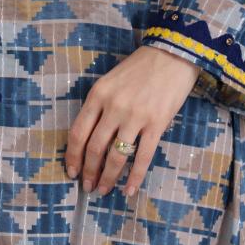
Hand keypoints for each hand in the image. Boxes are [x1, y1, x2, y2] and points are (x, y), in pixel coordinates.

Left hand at [65, 44, 199, 198]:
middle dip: (89, 172)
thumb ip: (99, 105)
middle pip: (94, 148)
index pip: (78, 133)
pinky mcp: (156, 124)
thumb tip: (90, 138)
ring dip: (108, 177)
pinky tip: (129, 190)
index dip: (73, 156)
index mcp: (97, 95)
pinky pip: (142, 157)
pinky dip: (134, 177)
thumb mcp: (110, 81)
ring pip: (115, 156)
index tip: (72, 172)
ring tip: (103, 190)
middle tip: (88, 186)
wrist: (172, 54)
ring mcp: (135, 116)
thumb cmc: (140, 67)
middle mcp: (113, 107)